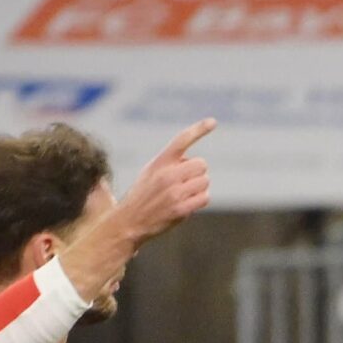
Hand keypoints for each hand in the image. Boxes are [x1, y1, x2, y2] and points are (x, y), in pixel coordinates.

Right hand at [117, 118, 215, 241]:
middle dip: (198, 173)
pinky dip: (200, 201)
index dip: (199, 130)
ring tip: (183, 195)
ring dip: (199, 188)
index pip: (181, 140)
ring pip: (205, 182)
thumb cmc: (142, 195)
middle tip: (185, 182)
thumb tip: (193, 163)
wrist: (129, 221)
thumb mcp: (150, 172)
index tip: (213, 121)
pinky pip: (204, 198)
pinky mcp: (180, 208)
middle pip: (202, 164)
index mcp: (159, 161)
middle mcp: (167, 174)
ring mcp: (174, 192)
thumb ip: (169, 164)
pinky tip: (187, 205)